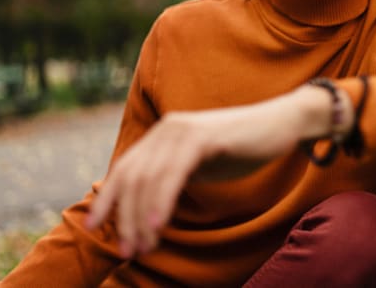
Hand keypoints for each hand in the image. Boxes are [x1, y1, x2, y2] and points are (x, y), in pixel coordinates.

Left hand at [85, 85, 352, 257]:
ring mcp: (183, 130)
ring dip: (142, 218)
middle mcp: (166, 128)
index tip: (95, 229)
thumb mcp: (199, 164)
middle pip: (131, 179)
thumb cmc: (241, 148)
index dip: (107, 200)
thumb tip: (144, 212)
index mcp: (161, 134)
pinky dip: (162, 201)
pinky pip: (173, 173)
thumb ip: (172, 178)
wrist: (280, 124)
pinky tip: (160, 225)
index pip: (123, 169)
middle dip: (125, 219)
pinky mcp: (202, 137)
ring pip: (149, 179)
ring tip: (145, 247)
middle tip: (129, 251)